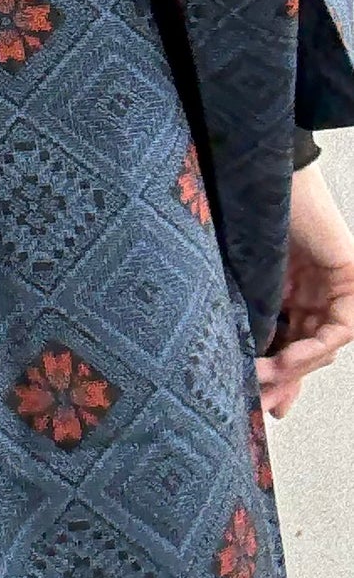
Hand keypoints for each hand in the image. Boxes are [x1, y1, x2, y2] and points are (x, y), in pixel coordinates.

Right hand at [259, 158, 353, 417]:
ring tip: (269, 377)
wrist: (259, 175)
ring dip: (298, 366)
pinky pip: (341, 326)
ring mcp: (336, 287)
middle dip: (288, 379)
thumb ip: (248, 315)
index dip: (280, 377)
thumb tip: (235, 357)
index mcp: (290, 293)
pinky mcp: (351, 278)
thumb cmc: (244, 216)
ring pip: (326, 343)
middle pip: (309, 349)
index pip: (289, 342)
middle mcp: (316, 294)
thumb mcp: (245, 280)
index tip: (263, 402)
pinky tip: (293, 355)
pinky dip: (318, 344)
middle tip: (265, 400)